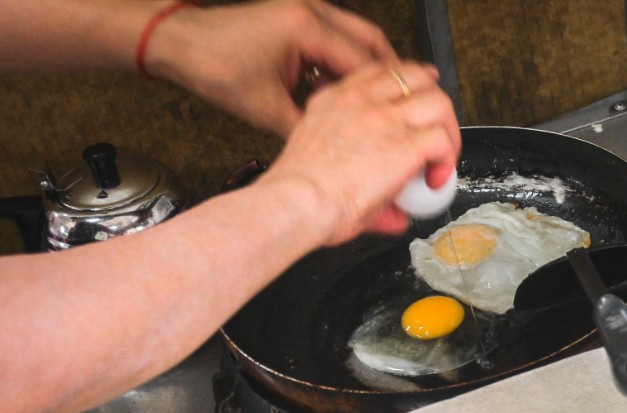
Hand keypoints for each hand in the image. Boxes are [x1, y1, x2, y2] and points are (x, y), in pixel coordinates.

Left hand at [146, 0, 396, 135]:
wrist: (179, 43)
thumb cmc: (212, 65)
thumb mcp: (266, 109)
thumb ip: (307, 128)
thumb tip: (335, 149)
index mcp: (307, 28)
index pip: (365, 62)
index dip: (388, 92)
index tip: (403, 115)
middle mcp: (312, 13)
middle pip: (374, 44)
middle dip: (394, 76)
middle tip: (410, 104)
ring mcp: (307, 13)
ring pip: (360, 40)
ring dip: (373, 70)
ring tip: (385, 101)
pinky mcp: (299, 21)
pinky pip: (339, 41)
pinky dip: (350, 65)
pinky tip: (349, 90)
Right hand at [258, 61, 460, 243]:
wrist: (295, 203)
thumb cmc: (298, 196)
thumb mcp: (321, 168)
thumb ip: (356, 178)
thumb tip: (389, 211)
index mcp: (334, 102)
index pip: (379, 73)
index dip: (406, 87)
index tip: (415, 104)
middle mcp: (361, 103)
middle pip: (416, 78)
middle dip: (434, 104)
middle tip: (436, 135)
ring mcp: (385, 120)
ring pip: (438, 103)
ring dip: (447, 131)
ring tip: (441, 159)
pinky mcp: (404, 144)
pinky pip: (442, 140)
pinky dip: (447, 160)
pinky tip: (435, 180)